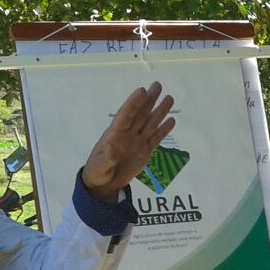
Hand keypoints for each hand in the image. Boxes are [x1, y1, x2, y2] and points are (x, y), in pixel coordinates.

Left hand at [81, 81, 175, 202]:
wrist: (104, 184)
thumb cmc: (97, 172)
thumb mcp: (99, 167)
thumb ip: (106, 159)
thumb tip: (112, 150)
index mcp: (114, 134)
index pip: (126, 115)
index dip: (133, 103)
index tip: (142, 91)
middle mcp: (128, 134)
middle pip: (140, 114)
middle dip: (149, 100)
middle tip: (157, 85)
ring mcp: (137, 141)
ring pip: (150, 123)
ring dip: (159, 111)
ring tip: (170, 98)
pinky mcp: (145, 151)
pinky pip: (156, 138)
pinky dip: (163, 130)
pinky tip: (171, 120)